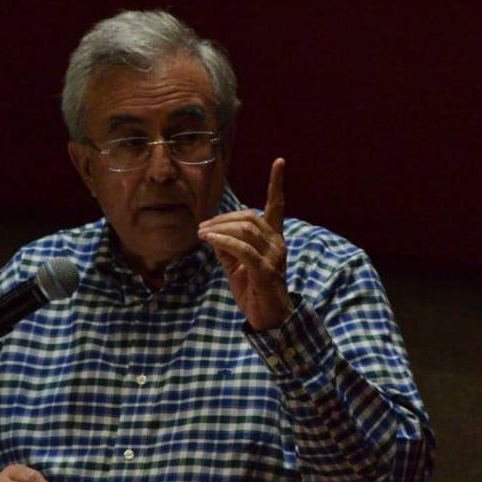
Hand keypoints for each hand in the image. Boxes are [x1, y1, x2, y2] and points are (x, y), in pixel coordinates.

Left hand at [198, 158, 292, 330]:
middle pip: (250, 217)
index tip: (279, 162)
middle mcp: (277, 244)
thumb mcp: (235, 265)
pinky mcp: (265, 271)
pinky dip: (224, 241)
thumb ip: (226, 247)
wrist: (269, 319)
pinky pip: (243, 249)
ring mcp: (274, 257)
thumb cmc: (253, 291)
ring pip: (246, 230)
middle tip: (202, 227)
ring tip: (201, 233)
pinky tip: (209, 240)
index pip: (277, 206)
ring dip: (219, 228)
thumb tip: (211, 233)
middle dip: (223, 218)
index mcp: (273, 239)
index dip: (277, 184)